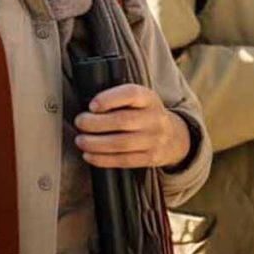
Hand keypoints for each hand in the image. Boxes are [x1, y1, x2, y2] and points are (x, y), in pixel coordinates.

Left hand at [74, 84, 189, 168]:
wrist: (173, 137)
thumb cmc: (146, 114)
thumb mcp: (140, 100)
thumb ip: (120, 99)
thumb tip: (88, 108)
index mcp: (149, 98)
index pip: (131, 94)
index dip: (109, 98)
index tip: (92, 105)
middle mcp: (154, 118)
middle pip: (122, 121)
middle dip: (95, 123)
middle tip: (80, 122)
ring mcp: (154, 140)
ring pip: (121, 144)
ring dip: (95, 144)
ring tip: (81, 141)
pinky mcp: (150, 158)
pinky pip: (123, 160)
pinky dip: (103, 159)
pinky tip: (89, 155)